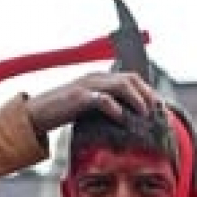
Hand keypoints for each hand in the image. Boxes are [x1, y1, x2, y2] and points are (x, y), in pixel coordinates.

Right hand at [26, 72, 157, 134]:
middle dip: (148, 93)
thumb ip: (107, 107)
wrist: (36, 114)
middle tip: (158, 111)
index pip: (131, 78)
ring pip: (120, 84)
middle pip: (130, 78)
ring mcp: (87, 85)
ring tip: (145, 113)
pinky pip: (101, 99)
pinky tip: (122, 118)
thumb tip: (128, 119)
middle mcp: (96, 78)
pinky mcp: (78, 97)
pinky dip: (115, 108)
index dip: (148, 90)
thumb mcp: (89, 108)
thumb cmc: (63, 112)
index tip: (160, 107)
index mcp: (100, 79)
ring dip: (136, 98)